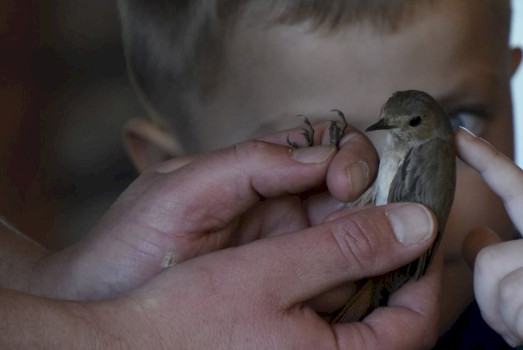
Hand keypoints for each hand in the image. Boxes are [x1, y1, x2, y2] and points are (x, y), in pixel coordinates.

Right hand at [2, 202, 442, 348]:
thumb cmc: (183, 321)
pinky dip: (332, 300)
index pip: (417, 321)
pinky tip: (312, 268)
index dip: (423, 269)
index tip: (416, 226)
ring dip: (363, 282)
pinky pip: (330, 335)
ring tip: (349, 236)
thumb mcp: (272, 271)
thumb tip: (419, 224)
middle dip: (393, 272)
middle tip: (383, 224)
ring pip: (362, 328)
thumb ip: (348, 247)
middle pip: (394, 326)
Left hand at [30, 123, 378, 299]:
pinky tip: (363, 292)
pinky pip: (343, 282)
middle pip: (360, 193)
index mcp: (264, 171)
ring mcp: (294, 251)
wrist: (102, 308)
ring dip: (378, 245)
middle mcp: (288, 207)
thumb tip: (322, 156)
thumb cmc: (131, 246)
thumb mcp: (181, 191)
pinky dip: (363, 284)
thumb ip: (249, 165)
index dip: (352, 157)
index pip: (331, 147)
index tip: (346, 183)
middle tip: (378, 226)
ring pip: (359, 238)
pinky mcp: (295, 292)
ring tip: (381, 261)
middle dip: (377, 203)